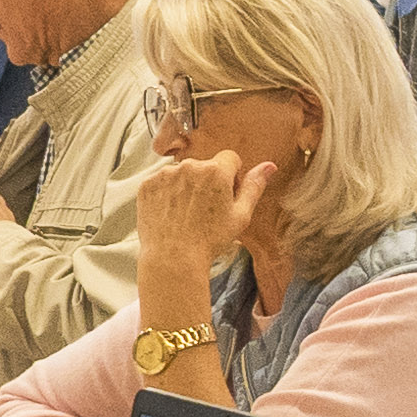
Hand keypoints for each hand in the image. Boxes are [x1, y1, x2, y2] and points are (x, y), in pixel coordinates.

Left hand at [134, 147, 266, 279]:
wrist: (173, 258)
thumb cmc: (210, 240)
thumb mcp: (241, 216)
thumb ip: (254, 187)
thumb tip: (269, 166)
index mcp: (216, 170)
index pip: (230, 158)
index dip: (231, 177)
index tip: (226, 195)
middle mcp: (189, 165)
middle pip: (205, 166)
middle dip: (207, 181)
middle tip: (206, 210)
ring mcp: (165, 174)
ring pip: (182, 173)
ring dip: (186, 186)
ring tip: (187, 214)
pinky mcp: (147, 184)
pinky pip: (162, 182)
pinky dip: (167, 194)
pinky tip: (171, 214)